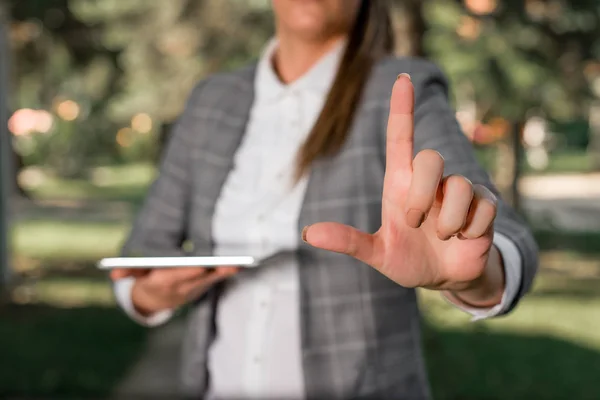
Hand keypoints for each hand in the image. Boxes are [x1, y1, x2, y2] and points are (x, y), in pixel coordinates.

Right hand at [110, 267, 238, 315]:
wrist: (155, 301)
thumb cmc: (146, 279)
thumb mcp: (135, 275)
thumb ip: (127, 270)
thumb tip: (113, 272)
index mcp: (161, 283)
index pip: (174, 278)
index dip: (186, 273)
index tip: (199, 267)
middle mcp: (178, 289)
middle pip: (196, 280)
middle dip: (210, 273)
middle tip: (226, 264)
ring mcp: (191, 291)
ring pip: (208, 282)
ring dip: (222, 274)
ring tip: (237, 264)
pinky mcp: (201, 289)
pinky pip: (214, 281)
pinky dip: (224, 275)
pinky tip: (237, 266)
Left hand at [302, 74, 503, 307]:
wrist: (444, 278)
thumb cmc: (408, 258)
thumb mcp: (376, 253)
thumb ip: (347, 241)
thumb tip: (307, 233)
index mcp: (401, 183)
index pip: (400, 138)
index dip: (401, 108)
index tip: (401, 79)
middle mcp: (430, 181)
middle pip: (430, 157)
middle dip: (420, 196)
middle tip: (413, 223)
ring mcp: (459, 191)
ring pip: (459, 186)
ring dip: (447, 222)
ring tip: (442, 237)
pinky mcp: (484, 205)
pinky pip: (483, 207)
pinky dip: (470, 231)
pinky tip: (464, 239)